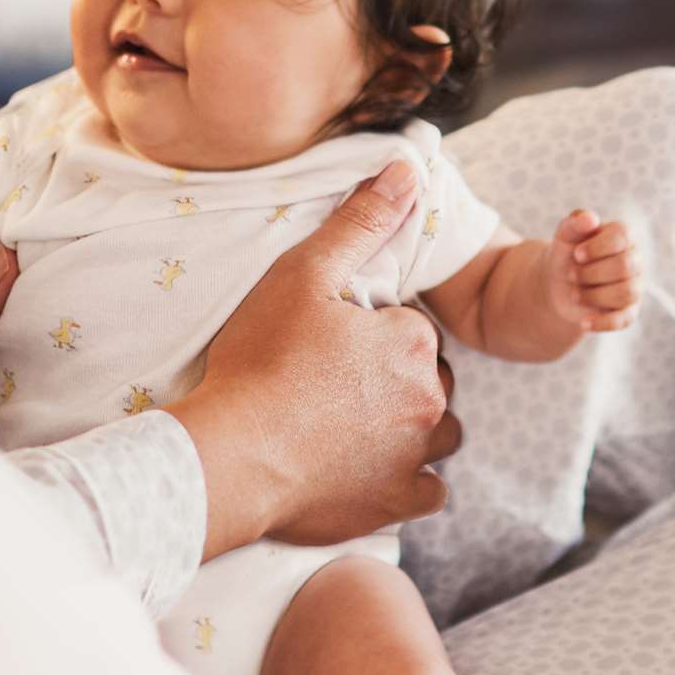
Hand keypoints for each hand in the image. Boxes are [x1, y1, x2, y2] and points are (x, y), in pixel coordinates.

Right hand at [171, 162, 461, 557]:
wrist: (234, 453)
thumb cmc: (262, 359)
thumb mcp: (303, 273)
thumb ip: (361, 222)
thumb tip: (408, 172)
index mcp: (412, 341)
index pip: (413, 328)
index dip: (376, 332)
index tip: (335, 341)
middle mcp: (429, 398)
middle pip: (430, 378)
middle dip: (399, 377)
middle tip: (339, 381)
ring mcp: (416, 456)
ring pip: (440, 433)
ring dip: (414, 427)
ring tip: (358, 422)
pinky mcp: (397, 502)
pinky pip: (428, 489)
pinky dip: (409, 480)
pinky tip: (372, 469)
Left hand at [543, 208, 640, 335]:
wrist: (558, 284)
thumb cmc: (566, 253)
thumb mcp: (564, 235)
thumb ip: (575, 222)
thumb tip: (589, 218)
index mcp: (623, 236)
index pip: (623, 236)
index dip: (598, 246)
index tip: (576, 254)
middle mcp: (634, 260)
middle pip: (624, 266)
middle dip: (591, 273)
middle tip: (571, 275)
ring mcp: (634, 287)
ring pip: (625, 293)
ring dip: (592, 295)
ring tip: (574, 293)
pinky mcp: (627, 312)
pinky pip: (623, 320)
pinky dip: (602, 322)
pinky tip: (584, 321)